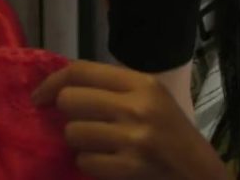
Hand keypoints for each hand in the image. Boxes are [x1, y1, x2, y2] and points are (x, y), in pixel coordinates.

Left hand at [32, 60, 227, 179]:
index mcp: (142, 83)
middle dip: (68, 115)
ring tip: (100, 145)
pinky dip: (91, 164)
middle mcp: (137, 106)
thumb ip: (112, 88)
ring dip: (79, 143)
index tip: (39, 97)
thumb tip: (60, 85)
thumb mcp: (150, 98)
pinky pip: (85, 161)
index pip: (81, 71)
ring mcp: (133, 138)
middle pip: (70, 100)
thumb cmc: (171, 132)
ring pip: (73, 133)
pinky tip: (108, 163)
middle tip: (82, 123)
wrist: (199, 172)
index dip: (52, 82)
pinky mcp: (129, 168)